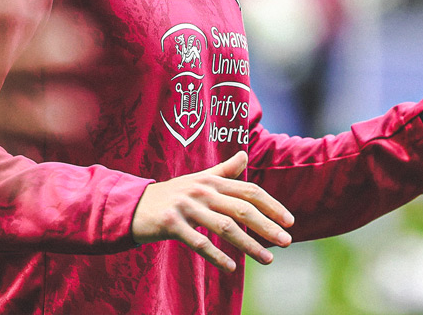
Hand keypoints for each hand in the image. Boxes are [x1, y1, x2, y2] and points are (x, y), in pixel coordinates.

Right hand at [131, 151, 293, 271]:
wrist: (133, 206)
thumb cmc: (172, 194)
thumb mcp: (198, 179)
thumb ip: (224, 170)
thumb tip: (245, 154)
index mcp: (211, 180)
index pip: (248, 190)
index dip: (271, 205)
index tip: (289, 220)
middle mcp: (201, 190)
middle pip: (242, 209)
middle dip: (267, 226)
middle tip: (287, 241)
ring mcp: (186, 207)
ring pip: (225, 228)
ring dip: (249, 245)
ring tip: (268, 258)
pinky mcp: (171, 224)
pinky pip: (199, 243)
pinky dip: (218, 256)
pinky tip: (233, 267)